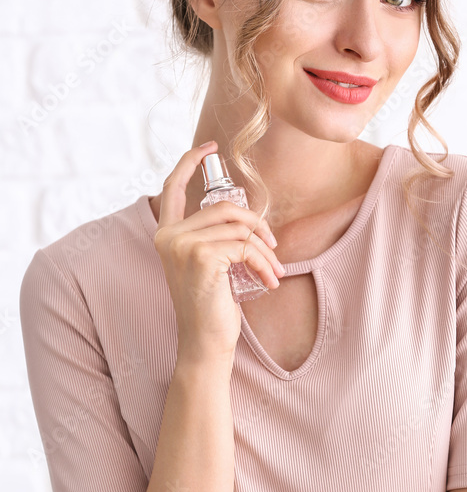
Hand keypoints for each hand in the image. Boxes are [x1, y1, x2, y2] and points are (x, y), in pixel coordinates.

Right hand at [153, 141, 284, 357]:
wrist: (205, 343)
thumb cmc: (211, 306)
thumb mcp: (210, 264)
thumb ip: (215, 236)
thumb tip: (247, 217)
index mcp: (166, 235)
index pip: (172, 187)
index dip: (190, 163)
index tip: (210, 148)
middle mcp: (168, 236)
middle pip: (224, 207)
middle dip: (256, 226)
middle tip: (273, 247)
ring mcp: (182, 245)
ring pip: (240, 228)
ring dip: (265, 250)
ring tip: (274, 271)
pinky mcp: (202, 256)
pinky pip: (246, 246)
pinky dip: (264, 262)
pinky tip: (269, 281)